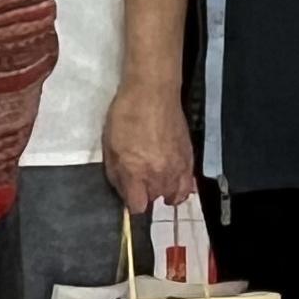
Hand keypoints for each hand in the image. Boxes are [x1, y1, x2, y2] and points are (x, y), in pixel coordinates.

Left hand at [100, 79, 195, 215]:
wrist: (153, 92)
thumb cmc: (126, 115)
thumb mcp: (110, 146)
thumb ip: (116, 174)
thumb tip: (124, 193)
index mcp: (136, 172)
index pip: (138, 207)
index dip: (132, 203)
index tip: (130, 195)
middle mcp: (159, 175)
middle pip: (155, 200)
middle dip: (146, 193)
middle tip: (140, 178)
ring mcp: (177, 168)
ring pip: (173, 196)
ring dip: (164, 191)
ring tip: (157, 181)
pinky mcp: (189, 158)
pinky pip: (188, 185)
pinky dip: (181, 187)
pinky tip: (173, 181)